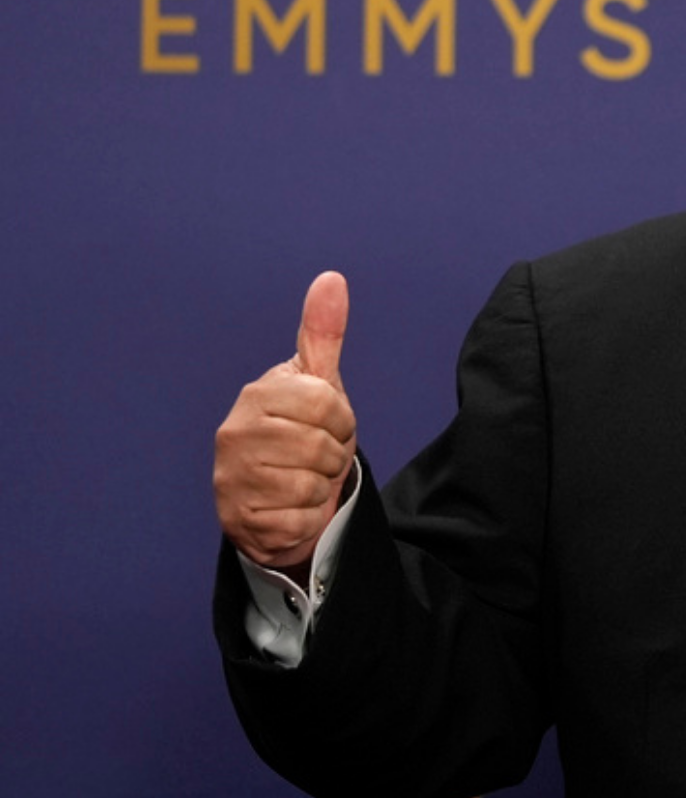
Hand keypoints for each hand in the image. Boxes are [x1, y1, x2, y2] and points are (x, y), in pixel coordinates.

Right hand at [213, 272, 356, 569]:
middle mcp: (234, 432)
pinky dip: (305, 517)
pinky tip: (289, 508)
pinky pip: (300, 518)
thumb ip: (323, 334)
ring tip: (302, 480)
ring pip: (312, 484)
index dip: (341, 420)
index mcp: (258, 395)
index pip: (328, 403)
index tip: (327, 426)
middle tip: (315, 458)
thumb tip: (332, 278)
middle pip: (322, 446)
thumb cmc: (303, 437)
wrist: (281, 501)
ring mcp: (232, 477)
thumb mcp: (319, 385)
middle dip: (332, 456)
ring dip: (319, 487)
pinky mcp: (240, 518)